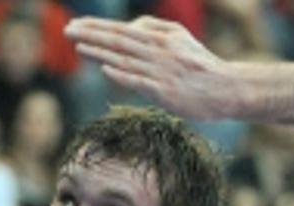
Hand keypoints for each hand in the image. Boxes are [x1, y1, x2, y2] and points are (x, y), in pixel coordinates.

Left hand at [65, 16, 237, 119]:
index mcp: (161, 37)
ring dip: (101, 51)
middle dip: (91, 35)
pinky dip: (122, 73)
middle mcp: (159, 51)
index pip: (122, 30)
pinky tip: (106, 68)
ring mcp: (161, 72)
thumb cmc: (200, 65)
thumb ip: (154, 28)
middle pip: (119, 41)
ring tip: (78, 46)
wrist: (226, 89)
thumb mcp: (180, 38)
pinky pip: (140, 80)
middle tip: (67, 31)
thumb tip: (129, 26)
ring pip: (125, 59)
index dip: (97, 27)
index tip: (76, 25)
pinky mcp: (164, 91)